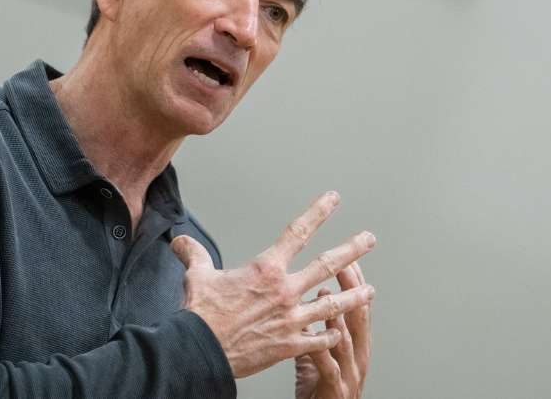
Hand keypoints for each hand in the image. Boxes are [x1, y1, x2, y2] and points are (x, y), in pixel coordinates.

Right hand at [171, 191, 375, 378]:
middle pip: (327, 264)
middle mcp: (285, 291)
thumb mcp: (196, 276)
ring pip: (333, 304)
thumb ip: (194, 255)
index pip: (298, 232)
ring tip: (370, 291)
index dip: (319, 212)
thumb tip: (180, 242)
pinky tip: (339, 332)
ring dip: (354, 296)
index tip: (334, 199)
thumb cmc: (200, 314)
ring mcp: (291, 319)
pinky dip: (332, 335)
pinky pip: (320, 340)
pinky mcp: (290, 345)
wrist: (200, 350)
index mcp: (266, 269)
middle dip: (352, 249)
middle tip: (369, 239)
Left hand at [294, 262, 371, 398]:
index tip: (349, 258)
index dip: (354, 283)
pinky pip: (329, 367)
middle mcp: (358, 357)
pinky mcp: (335, 390)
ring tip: (326, 296)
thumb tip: (302, 300)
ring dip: (337, 316)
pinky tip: (313, 338)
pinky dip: (322, 350)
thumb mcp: (319, 353)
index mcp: (355, 345)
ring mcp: (349, 374)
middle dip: (352, 290)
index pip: (357, 306)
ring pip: (346, 341)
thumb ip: (314, 329)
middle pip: (357, 317)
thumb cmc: (319, 388)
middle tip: (346, 264)